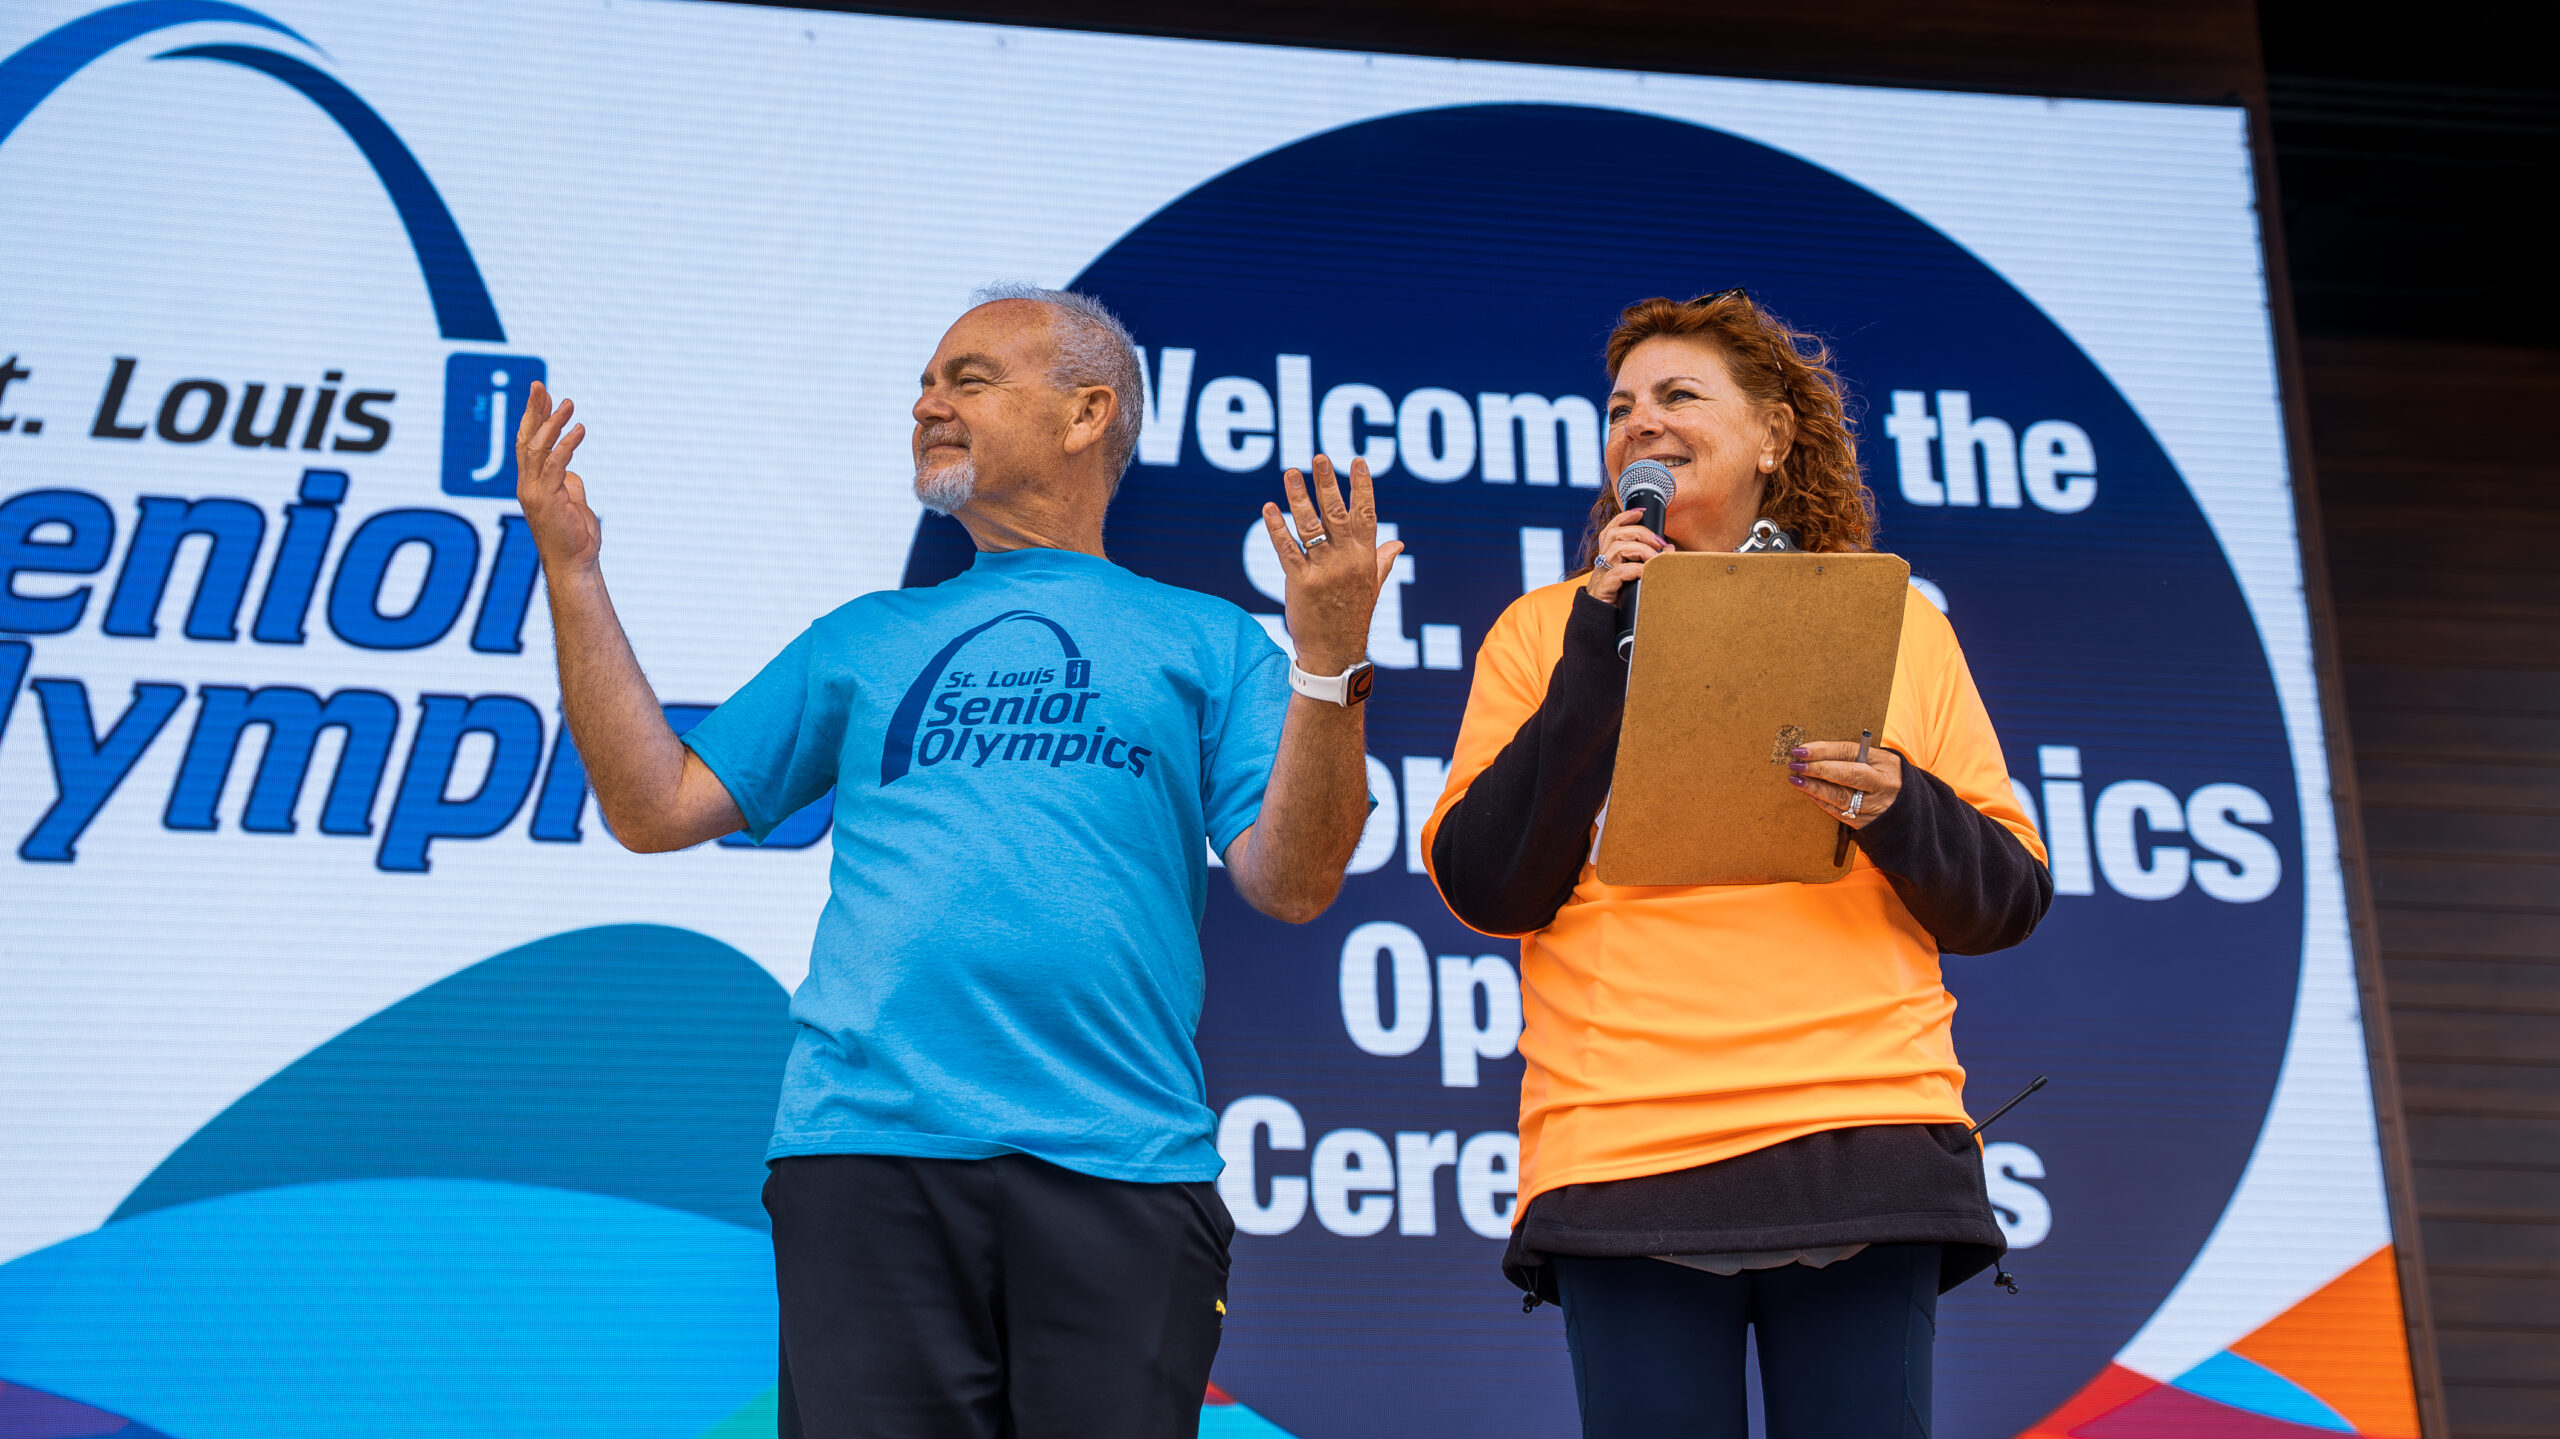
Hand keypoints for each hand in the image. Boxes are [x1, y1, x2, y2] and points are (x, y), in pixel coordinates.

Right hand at [516, 380, 599, 578]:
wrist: (575, 564)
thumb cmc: (575, 537)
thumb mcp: (573, 502)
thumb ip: (568, 482)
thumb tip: (570, 470)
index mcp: (531, 483)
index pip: (529, 443)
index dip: (534, 417)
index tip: (543, 395)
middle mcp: (527, 484)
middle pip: (526, 439)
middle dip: (533, 410)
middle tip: (539, 385)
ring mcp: (534, 491)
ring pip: (538, 448)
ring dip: (552, 423)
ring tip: (569, 403)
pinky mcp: (547, 499)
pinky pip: (556, 464)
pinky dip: (567, 444)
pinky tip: (579, 429)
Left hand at [1260, 455, 1403, 674]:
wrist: (1335, 653)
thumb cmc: (1352, 618)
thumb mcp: (1372, 587)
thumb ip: (1382, 561)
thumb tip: (1398, 544)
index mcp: (1365, 558)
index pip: (1366, 514)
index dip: (1362, 486)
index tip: (1357, 461)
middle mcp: (1347, 560)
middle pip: (1337, 513)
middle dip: (1328, 483)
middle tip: (1319, 457)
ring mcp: (1324, 571)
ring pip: (1311, 527)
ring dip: (1298, 497)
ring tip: (1290, 473)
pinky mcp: (1301, 583)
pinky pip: (1287, 550)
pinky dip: (1277, 528)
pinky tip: (1269, 508)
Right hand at [1584, 507, 1669, 604]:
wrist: (1604, 627)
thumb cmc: (1622, 599)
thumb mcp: (1637, 577)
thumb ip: (1651, 561)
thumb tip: (1670, 549)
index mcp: (1609, 557)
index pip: (1611, 529)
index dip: (1624, 517)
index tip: (1641, 513)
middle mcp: (1602, 563)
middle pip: (1614, 534)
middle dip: (1640, 533)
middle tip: (1659, 542)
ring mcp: (1602, 575)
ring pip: (1616, 549)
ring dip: (1640, 550)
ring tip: (1655, 559)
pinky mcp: (1604, 589)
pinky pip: (1618, 572)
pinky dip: (1635, 569)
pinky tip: (1645, 573)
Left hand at [1787, 741, 1900, 828]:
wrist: (1911, 809)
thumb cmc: (1887, 778)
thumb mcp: (1880, 761)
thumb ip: (1855, 756)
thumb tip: (1816, 751)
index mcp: (1886, 762)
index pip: (1850, 752)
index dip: (1823, 750)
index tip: (1801, 749)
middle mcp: (1883, 784)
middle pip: (1847, 775)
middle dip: (1818, 769)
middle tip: (1795, 764)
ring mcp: (1877, 806)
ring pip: (1841, 797)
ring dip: (1815, 787)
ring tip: (1796, 779)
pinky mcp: (1869, 823)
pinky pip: (1840, 813)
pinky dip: (1822, 802)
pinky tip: (1809, 793)